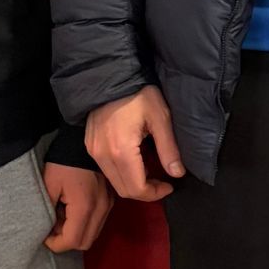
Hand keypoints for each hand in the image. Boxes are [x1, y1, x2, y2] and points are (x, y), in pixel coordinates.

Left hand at [43, 162, 114, 253]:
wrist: (81, 141)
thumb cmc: (62, 163)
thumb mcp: (49, 186)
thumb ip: (47, 212)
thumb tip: (47, 230)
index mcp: (85, 207)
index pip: (73, 241)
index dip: (56, 244)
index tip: (44, 236)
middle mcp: (101, 209)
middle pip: (85, 242)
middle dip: (66, 241)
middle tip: (53, 227)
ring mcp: (108, 204)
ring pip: (93, 233)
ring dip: (77, 232)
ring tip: (62, 217)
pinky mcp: (110, 200)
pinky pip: (98, 222)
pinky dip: (85, 223)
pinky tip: (73, 209)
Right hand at [86, 87, 186, 202]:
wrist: (109, 74)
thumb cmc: (138, 93)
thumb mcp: (160, 118)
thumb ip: (169, 149)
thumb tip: (177, 173)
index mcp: (121, 151)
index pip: (136, 188)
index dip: (155, 193)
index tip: (170, 185)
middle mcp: (103, 155)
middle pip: (124, 190)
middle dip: (145, 192)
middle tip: (162, 182)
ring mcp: (93, 151)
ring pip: (114, 181)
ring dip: (133, 184)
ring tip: (150, 172)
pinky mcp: (90, 145)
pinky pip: (106, 170)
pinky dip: (122, 174)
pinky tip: (135, 162)